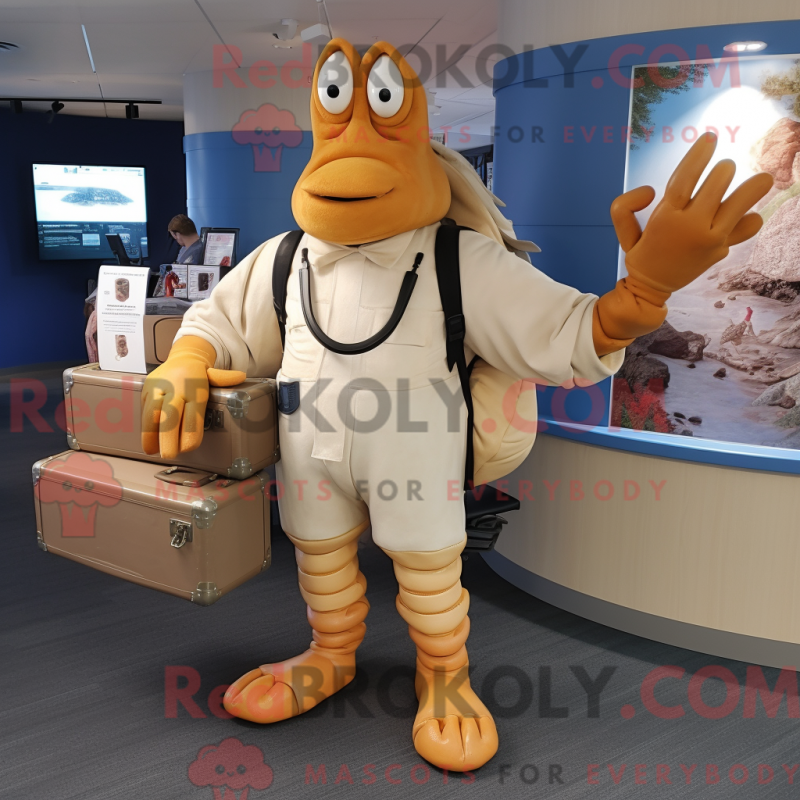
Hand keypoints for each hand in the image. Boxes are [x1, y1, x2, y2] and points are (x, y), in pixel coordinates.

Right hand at [141, 336, 244, 458]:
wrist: (182, 357)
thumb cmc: (199, 374)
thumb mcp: (214, 375)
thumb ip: (224, 379)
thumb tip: (240, 377)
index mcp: (194, 388)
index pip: (192, 413)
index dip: (189, 432)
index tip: (188, 448)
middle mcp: (175, 388)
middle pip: (169, 415)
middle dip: (168, 437)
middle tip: (169, 455)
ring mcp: (159, 388)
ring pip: (152, 413)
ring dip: (151, 434)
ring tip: (153, 451)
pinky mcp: (147, 390)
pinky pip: (144, 410)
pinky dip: (145, 427)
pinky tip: (148, 442)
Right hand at [612, 132, 772, 293]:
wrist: (653, 288)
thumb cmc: (640, 253)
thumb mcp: (623, 232)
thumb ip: (624, 206)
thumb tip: (650, 190)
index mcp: (665, 218)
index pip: (685, 178)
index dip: (698, 155)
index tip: (709, 137)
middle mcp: (691, 227)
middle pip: (717, 185)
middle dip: (723, 170)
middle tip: (724, 168)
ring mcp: (709, 239)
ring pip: (739, 204)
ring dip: (753, 188)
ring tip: (764, 178)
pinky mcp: (721, 249)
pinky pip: (745, 229)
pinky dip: (751, 219)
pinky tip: (748, 213)